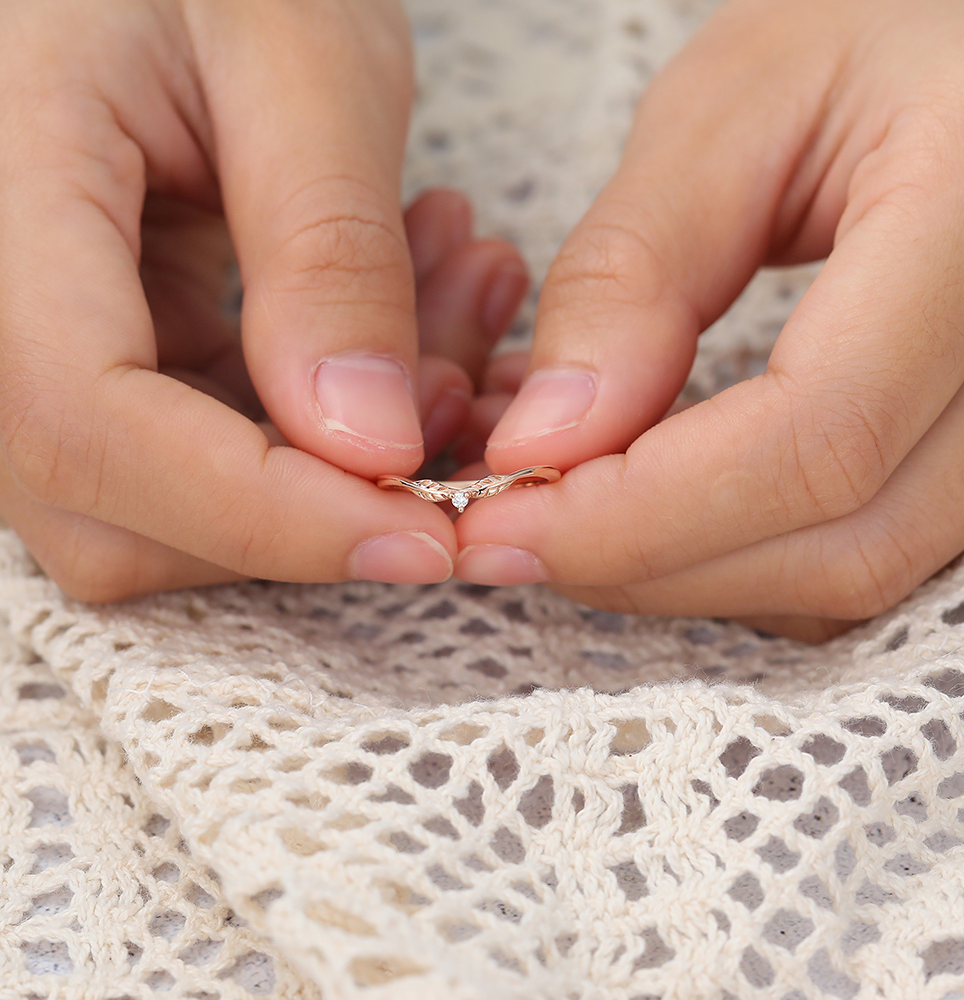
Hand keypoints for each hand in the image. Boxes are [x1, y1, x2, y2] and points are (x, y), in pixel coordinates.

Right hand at [0, 0, 526, 599]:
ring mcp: (30, 349)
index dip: (261, 512)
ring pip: (176, 507)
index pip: (86, 423)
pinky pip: (206, 455)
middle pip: (120, 514)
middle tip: (463, 390)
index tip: (424, 537)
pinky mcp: (100, 364)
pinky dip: (322, 424)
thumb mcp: (298, 61)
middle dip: (317, 504)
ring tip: (449, 303)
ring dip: (338, 460)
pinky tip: (406, 313)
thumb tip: (369, 446)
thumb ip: (328, 252)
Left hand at [454, 0, 963, 641]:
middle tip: (503, 530)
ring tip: (560, 514)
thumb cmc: (873, 38)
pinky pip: (855, 561)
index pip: (814, 438)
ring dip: (677, 574)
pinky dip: (730, 561)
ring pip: (847, 576)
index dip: (640, 511)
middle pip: (834, 542)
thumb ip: (634, 274)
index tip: (498, 517)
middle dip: (640, 561)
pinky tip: (648, 510)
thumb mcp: (733, 110)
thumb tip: (544, 443)